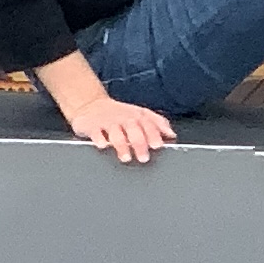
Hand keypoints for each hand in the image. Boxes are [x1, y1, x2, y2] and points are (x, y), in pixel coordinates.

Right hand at [37, 60, 177, 166]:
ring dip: (122, 144)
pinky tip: (102, 145)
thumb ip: (157, 124)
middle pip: (134, 129)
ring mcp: (108, 122)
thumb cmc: (120, 115)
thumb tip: (172, 135)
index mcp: (137, 115)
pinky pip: (96, 132)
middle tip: (144, 157)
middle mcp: (124, 118)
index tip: (158, 145)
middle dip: (140, 142)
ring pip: (116, 133)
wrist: (91, 105)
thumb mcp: (140, 115)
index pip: (148, 123)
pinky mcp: (92, 126)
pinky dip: (99, 138)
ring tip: (126, 157)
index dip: (154, 134)